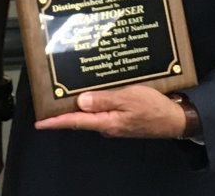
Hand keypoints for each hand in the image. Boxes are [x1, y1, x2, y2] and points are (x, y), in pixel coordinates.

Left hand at [34, 86, 186, 138]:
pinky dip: (97, 100)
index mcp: (107, 122)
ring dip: (82, 102)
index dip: (56, 122)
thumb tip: (80, 102)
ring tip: (70, 89)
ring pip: (93, 111)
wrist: (175, 119)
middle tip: (52, 97)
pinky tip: (96, 90)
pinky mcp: (122, 117)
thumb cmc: (154, 108)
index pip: (75, 122)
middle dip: (66, 109)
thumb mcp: (129, 99)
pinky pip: (104, 108)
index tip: (40, 123)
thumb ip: (104, 100)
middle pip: (81, 117)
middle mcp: (107, 124)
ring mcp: (115, 122)